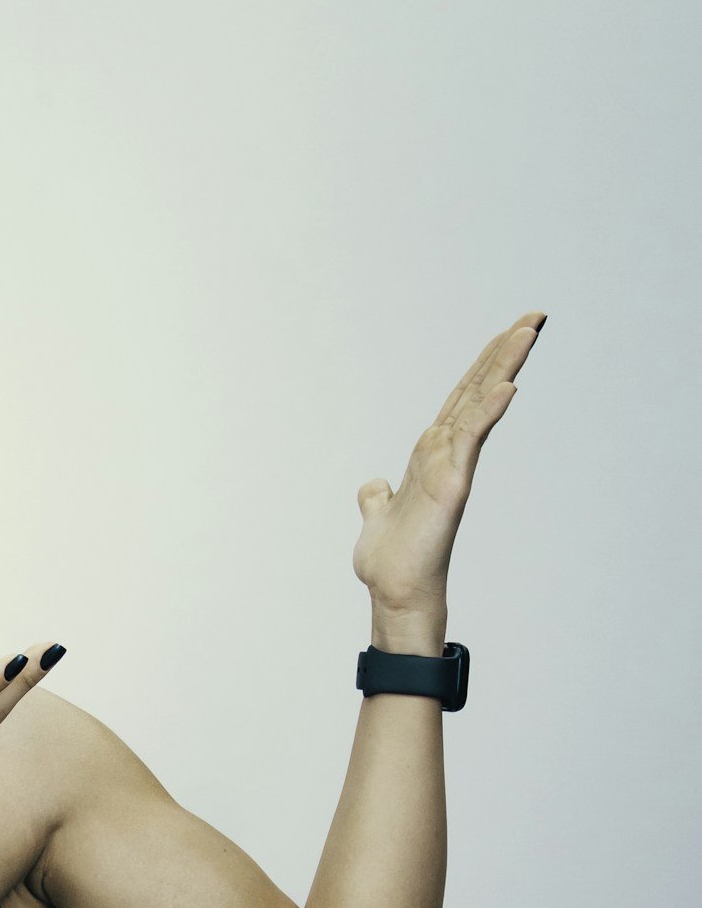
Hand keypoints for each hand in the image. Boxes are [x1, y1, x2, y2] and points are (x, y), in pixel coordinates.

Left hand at [353, 311, 546, 620]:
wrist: (394, 591)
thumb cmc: (392, 559)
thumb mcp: (378, 515)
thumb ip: (377, 496)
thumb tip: (374, 486)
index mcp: (432, 455)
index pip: (462, 398)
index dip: (483, 365)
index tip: (508, 332)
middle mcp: (447, 455)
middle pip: (478, 391)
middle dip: (504, 353)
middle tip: (534, 317)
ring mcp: (454, 467)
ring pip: (480, 406)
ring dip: (503, 367)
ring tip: (528, 332)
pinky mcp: (452, 485)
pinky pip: (470, 440)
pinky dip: (487, 412)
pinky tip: (506, 386)